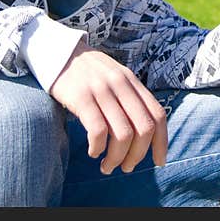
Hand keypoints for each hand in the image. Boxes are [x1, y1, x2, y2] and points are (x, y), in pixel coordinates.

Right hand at [49, 38, 167, 174]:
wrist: (57, 52)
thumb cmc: (87, 73)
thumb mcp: (114, 77)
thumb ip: (129, 98)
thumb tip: (144, 134)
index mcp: (132, 81)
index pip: (157, 115)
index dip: (162, 142)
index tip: (159, 162)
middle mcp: (120, 84)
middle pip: (143, 128)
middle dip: (137, 155)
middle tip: (126, 168)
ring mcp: (101, 90)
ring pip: (122, 135)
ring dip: (116, 158)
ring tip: (107, 166)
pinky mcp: (81, 97)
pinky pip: (98, 131)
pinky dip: (98, 148)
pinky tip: (93, 152)